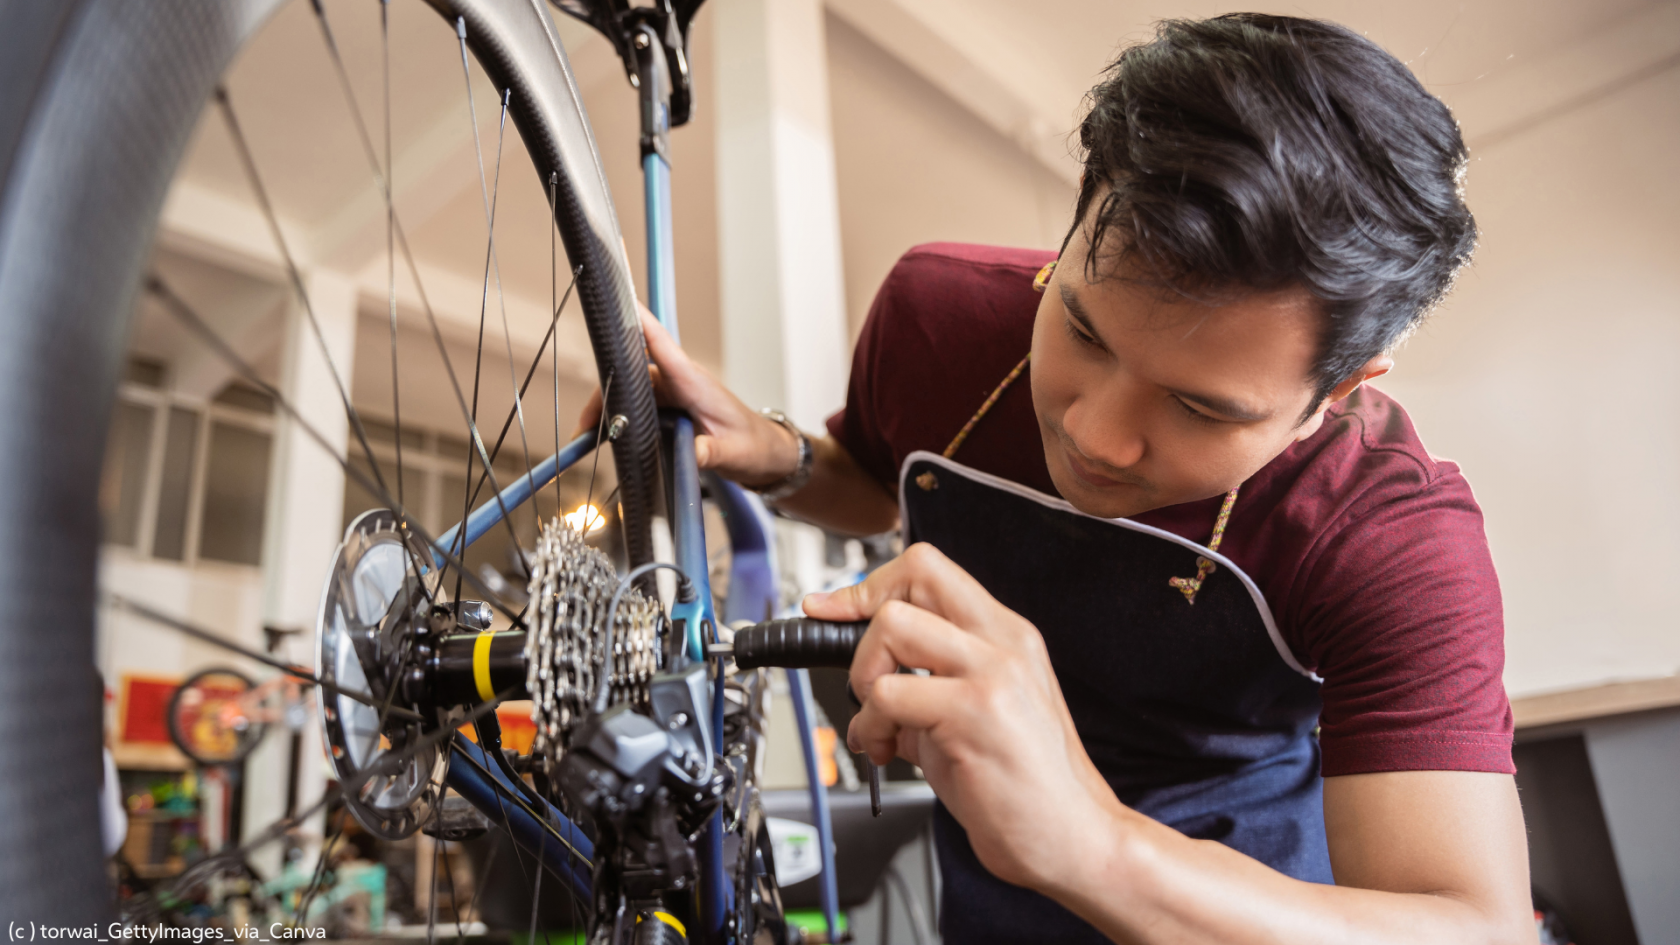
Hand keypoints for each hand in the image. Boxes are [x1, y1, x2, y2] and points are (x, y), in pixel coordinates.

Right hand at [572, 305, 799, 486]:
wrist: (765, 454)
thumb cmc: (753, 446)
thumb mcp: (733, 453)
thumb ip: (710, 452)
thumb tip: (692, 455)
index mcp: (695, 383)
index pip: (662, 344)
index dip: (640, 322)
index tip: (619, 300)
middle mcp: (680, 383)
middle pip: (632, 373)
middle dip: (605, 392)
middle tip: (585, 424)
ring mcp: (673, 394)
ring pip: (630, 390)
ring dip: (607, 408)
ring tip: (586, 434)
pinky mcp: (669, 408)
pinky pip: (636, 406)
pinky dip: (617, 418)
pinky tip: (601, 436)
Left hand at [803, 543, 1123, 892]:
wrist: (1073, 839)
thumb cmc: (1025, 786)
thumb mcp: (974, 713)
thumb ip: (927, 683)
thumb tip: (868, 675)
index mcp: (1007, 635)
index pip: (929, 568)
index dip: (871, 585)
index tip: (832, 609)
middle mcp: (1005, 642)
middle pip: (915, 572)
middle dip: (863, 616)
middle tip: (862, 673)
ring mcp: (994, 672)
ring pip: (893, 625)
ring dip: (864, 677)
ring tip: (878, 723)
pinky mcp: (976, 711)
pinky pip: (889, 693)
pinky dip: (869, 725)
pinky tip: (886, 751)